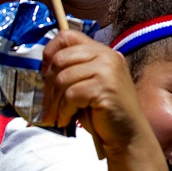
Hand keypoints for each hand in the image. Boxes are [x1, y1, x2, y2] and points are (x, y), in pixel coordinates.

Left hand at [40, 30, 145, 153]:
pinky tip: (68, 119)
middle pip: (60, 59)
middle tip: (49, 104)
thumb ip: (73, 70)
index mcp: (102, 52)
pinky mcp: (106, 87)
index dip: (50, 52)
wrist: (127, 134)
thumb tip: (43, 68)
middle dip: (48, 86)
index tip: (46, 74)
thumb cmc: (103, 112)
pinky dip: (64, 110)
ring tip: (58, 115)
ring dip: (55, 102)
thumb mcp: (87, 84)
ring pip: (63, 78)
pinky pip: (71, 94)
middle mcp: (107, 56)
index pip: (68, 36)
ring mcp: (109, 70)